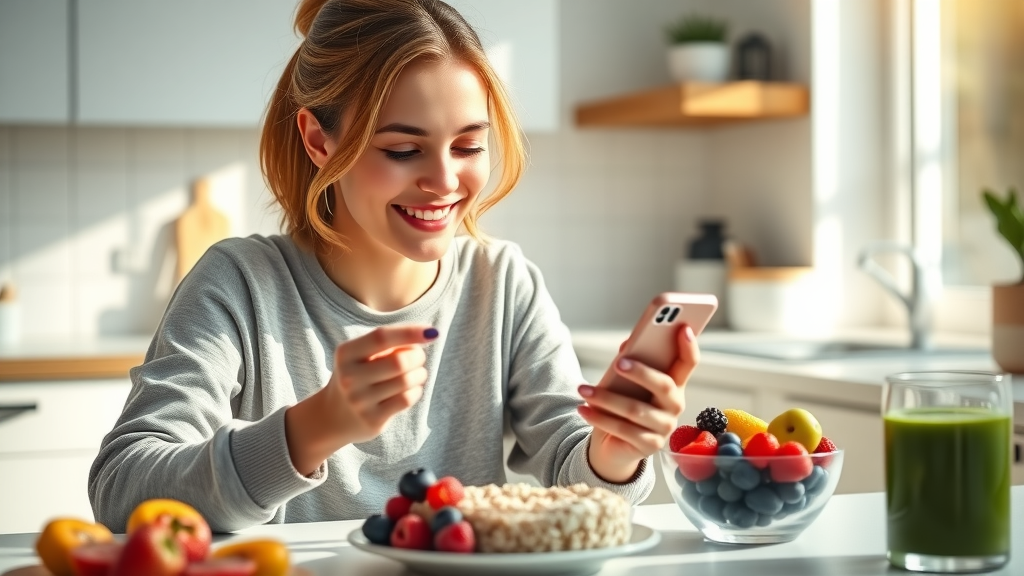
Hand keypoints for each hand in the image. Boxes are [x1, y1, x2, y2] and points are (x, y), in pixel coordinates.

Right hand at [285, 325, 437, 474]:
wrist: (332, 416)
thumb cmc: (357, 376)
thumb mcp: (361, 355)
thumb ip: (388, 344)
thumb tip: (427, 335)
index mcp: (345, 354)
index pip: (381, 337)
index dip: (409, 332)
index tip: (432, 332)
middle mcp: (349, 377)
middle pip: (399, 361)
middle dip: (417, 357)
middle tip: (419, 358)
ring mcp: (360, 400)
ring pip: (406, 381)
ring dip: (420, 374)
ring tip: (417, 373)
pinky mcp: (372, 419)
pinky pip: (406, 399)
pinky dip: (416, 391)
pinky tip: (411, 389)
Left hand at [577, 324, 698, 482]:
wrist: (615, 445)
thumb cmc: (624, 404)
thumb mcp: (626, 382)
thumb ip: (630, 361)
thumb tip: (627, 345)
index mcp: (674, 384)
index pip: (688, 363)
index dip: (689, 345)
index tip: (682, 327)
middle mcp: (675, 405)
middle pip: (664, 386)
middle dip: (641, 373)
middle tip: (619, 363)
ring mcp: (665, 428)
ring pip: (636, 410)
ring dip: (606, 398)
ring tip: (583, 389)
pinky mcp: (650, 446)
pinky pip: (623, 430)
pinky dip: (600, 418)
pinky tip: (583, 409)